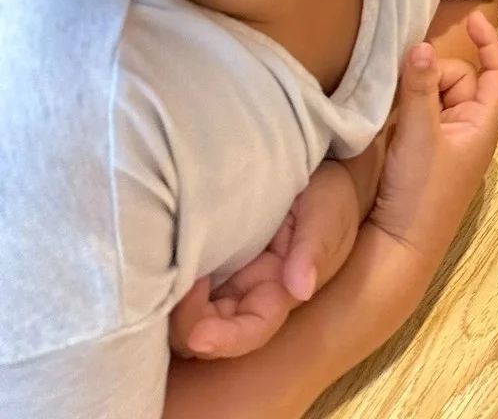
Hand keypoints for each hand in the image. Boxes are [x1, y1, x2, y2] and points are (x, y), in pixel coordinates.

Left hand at [169, 160, 360, 359]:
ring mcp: (221, 278)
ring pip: (184, 314)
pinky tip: (159, 256)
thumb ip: (313, 249)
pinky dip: (164, 279)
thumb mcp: (326, 214)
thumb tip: (301, 290)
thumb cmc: (327, 195)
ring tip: (165, 266)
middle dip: (185, 323)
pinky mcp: (202, 257)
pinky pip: (176, 281)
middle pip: (206, 331)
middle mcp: (244, 293)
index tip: (198, 332)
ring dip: (168, 303)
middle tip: (174, 283)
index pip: (251, 330)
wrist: (312, 168)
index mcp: (278, 292)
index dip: (224, 340)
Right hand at [367, 11, 497, 266]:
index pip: (497, 73)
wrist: (398, 247)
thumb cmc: (420, 194)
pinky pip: (420, 114)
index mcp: (482, 124)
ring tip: (394, 110)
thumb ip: (418, 89)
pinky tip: (388, 119)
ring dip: (416, 92)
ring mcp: (446, 142)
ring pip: (435, 95)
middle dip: (433, 75)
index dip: (489, 42)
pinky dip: (407, 108)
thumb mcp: (417, 136)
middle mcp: (469, 130)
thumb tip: (421, 46)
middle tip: (405, 89)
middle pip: (458, 79)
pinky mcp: (424, 153)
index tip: (472, 18)